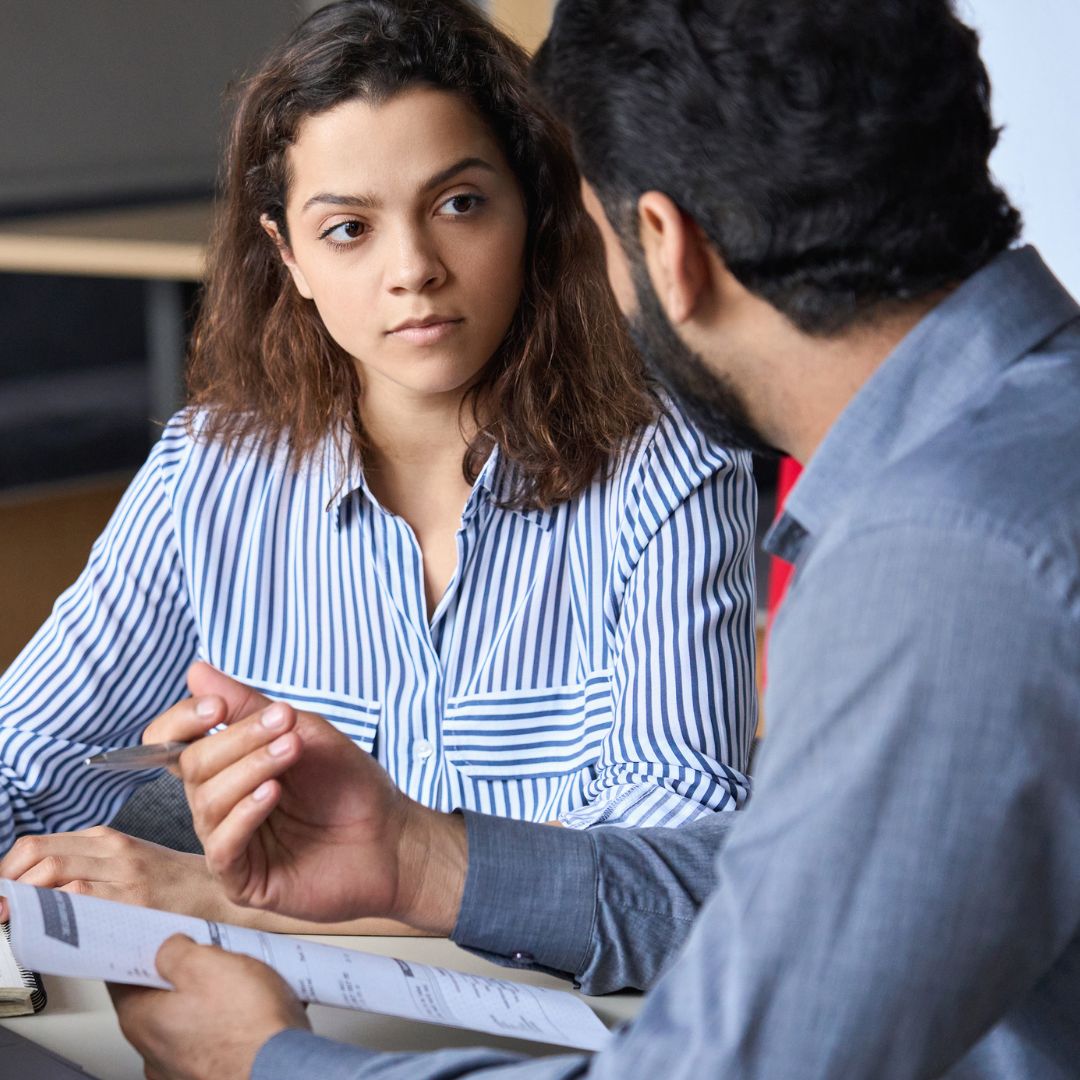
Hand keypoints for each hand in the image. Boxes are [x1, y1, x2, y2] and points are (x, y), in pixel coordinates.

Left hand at [0, 828, 226, 917]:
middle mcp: (113, 850)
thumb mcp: (130, 864)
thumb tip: (31, 894)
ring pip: (52, 874)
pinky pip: (80, 898)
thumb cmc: (177, 887)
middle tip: (1, 909)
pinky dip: (53, 912)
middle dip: (6, 885)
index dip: (5, 871)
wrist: (222, 897)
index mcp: (107, 839)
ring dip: (24, 900)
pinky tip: (47, 928)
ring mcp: (124, 874)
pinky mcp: (135, 899)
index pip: (35, 845)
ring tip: (17, 921)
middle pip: (36, 855)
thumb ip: (87, 869)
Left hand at [110, 934, 308, 1079]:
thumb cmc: (247, 1025)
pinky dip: (228, 1024)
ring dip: (208, 1002)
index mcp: (142, 1021)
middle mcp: (153, 1053)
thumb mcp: (206, 964)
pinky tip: (253, 1013)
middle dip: (182, 976)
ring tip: (242, 985)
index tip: (152, 938)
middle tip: (211, 956)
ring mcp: (181, 1072)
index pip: (120, 979)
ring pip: (188, 1021)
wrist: (283, 1071)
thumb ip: (175, 952)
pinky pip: (213, 1041)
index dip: (136, 952)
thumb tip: (169, 949)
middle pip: (158, 1000)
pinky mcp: (211, 1078)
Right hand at [153, 663, 467, 931]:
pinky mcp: (243, 881)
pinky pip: (223, 847)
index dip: (183, 721)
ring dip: (250, 768)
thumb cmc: (349, 783)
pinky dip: (245, 814)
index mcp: (226, 767)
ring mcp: (229, 843)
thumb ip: (247, 706)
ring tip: (291, 750)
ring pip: (207, 802)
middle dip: (237, 739)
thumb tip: (196, 671)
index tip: (217, 706)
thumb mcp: (302, 731)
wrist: (392, 836)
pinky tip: (273, 793)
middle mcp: (219, 803)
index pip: (173, 743)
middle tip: (285, 723)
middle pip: (192, 766)